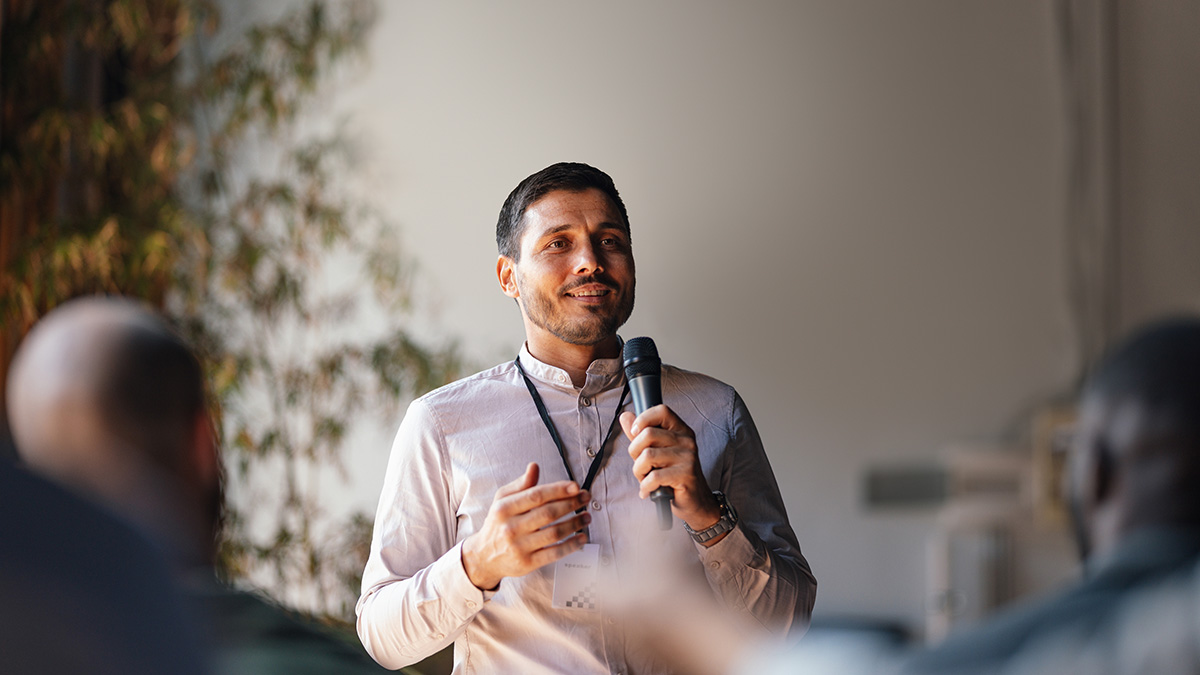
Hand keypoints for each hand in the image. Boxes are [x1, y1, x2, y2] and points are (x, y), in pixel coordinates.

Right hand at [461, 463, 591, 589]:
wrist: (484, 556)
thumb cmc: (498, 524)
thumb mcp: (502, 500)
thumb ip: (520, 484)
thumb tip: (534, 467)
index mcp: (504, 508)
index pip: (536, 496)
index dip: (558, 490)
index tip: (575, 486)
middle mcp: (511, 527)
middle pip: (548, 513)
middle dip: (571, 504)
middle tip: (585, 498)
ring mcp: (519, 547)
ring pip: (554, 533)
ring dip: (575, 523)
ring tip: (587, 516)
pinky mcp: (527, 563)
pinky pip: (554, 553)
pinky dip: (571, 545)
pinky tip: (581, 537)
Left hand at [620, 406, 720, 534]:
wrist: (695, 502)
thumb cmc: (672, 476)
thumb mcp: (656, 452)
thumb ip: (640, 435)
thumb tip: (625, 416)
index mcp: (680, 430)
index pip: (661, 411)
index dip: (643, 419)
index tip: (634, 433)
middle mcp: (687, 440)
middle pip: (648, 434)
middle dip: (634, 452)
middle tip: (640, 466)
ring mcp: (688, 457)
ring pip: (647, 456)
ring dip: (639, 472)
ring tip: (645, 479)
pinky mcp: (686, 474)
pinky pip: (654, 476)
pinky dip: (645, 486)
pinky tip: (648, 490)